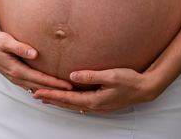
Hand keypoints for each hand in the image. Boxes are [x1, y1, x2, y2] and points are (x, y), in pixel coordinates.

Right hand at [0, 30, 72, 92]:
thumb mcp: (6, 41)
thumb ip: (20, 47)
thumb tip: (35, 54)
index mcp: (16, 70)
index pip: (40, 79)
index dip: (54, 83)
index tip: (68, 85)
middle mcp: (17, 77)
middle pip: (41, 86)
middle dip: (56, 90)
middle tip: (74, 91)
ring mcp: (16, 78)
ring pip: (37, 87)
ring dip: (50, 90)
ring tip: (65, 91)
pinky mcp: (17, 76)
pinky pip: (32, 84)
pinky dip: (42, 87)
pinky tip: (50, 87)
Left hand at [32, 67, 160, 113]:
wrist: (145, 89)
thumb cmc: (130, 81)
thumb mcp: (111, 75)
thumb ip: (91, 76)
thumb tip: (73, 75)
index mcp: (94, 100)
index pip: (68, 98)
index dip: (52, 94)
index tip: (38, 92)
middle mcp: (95, 105)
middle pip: (68, 103)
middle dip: (51, 99)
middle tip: (35, 94)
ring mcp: (98, 106)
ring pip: (73, 104)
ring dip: (59, 100)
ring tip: (47, 96)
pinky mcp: (102, 102)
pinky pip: (81, 102)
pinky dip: (70, 100)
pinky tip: (68, 96)